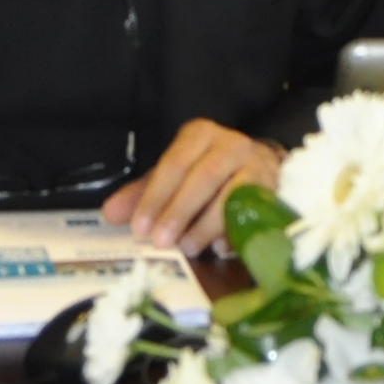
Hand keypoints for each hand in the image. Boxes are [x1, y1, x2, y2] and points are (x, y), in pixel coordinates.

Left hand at [104, 121, 280, 257]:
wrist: (260, 166)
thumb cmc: (207, 173)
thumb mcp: (173, 177)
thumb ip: (143, 194)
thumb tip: (110, 214)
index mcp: (200, 135)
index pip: (175, 162)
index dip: (156, 195)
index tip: (139, 227)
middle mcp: (231, 144)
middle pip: (205, 175)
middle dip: (180, 210)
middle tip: (161, 242)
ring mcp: (257, 165)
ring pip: (233, 193)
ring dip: (207, 225)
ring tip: (187, 248)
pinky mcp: (274, 190)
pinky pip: (255, 212)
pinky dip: (235, 232)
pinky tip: (219, 249)